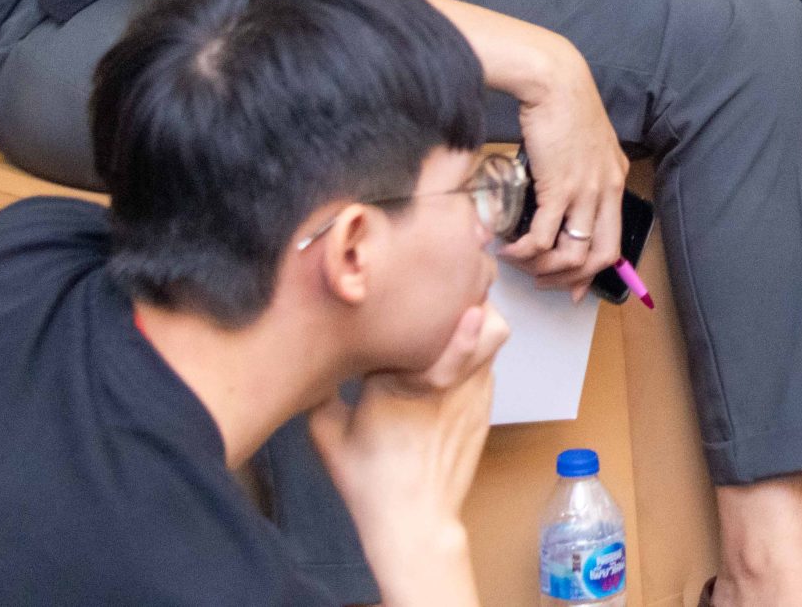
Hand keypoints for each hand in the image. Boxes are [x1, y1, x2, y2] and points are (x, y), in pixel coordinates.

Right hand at [309, 302, 506, 604]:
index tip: (418, 280)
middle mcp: (445, 378)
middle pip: (480, 313)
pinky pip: (489, 363)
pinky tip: (453, 360)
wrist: (414, 521)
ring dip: (477, 321)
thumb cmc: (368, 479)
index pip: (427, 317)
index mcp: (400, 377)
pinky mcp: (485, 407)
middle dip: (467, 295)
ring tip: (454, 317)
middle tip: (446, 288)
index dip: (428, 294)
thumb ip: (317, 389)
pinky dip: (477, 353)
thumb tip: (307, 355)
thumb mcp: (327, 434)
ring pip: (493, 335)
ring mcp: (473, 392)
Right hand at [504, 45, 627, 294]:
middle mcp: (607, 190)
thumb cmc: (564, 107)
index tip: (573, 288)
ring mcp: (585, 191)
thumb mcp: (587, 143)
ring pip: (572, 253)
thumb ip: (582, 171)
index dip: (592, 272)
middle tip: (543, 282)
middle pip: (600, 255)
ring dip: (544, 269)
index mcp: (615, 180)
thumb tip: (561, 198)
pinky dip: (525, 252)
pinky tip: (509, 249)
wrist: (554, 82)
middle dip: (570, 279)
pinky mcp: (559, 187)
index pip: (615, 241)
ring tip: (521, 263)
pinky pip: (544, 237)